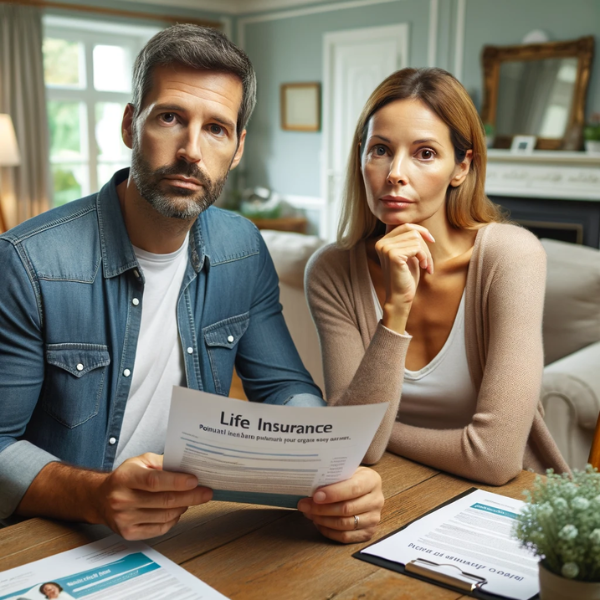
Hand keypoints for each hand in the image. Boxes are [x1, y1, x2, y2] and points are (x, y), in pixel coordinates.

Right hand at [95, 453, 211, 539]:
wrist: (100, 499)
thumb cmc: (125, 477)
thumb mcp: (140, 461)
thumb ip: (163, 462)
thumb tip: (187, 466)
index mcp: (125, 478)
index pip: (154, 481)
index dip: (177, 482)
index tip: (195, 480)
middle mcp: (122, 500)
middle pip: (164, 500)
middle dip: (190, 496)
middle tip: (206, 492)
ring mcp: (124, 519)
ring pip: (164, 516)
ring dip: (183, 507)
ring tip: (192, 499)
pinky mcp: (128, 533)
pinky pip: (159, 528)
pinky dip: (173, 519)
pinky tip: (178, 510)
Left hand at [297, 467, 383, 542]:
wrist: (364, 487)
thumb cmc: (351, 477)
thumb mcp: (346, 471)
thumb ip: (333, 478)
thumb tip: (310, 487)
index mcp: (372, 481)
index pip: (353, 488)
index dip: (333, 493)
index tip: (315, 496)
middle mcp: (376, 500)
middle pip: (347, 509)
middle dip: (322, 508)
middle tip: (304, 505)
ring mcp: (374, 518)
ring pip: (345, 524)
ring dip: (323, 520)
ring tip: (309, 513)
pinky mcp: (368, 532)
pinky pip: (345, 537)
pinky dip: (329, 531)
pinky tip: (318, 523)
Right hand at [375, 223, 434, 307]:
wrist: (400, 297)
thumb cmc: (406, 277)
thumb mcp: (409, 255)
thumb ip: (410, 241)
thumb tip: (421, 229)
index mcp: (383, 241)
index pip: (405, 226)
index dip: (421, 230)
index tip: (431, 240)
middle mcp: (382, 243)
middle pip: (412, 231)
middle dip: (425, 245)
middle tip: (427, 261)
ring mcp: (386, 248)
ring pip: (416, 239)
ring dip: (426, 253)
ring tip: (425, 265)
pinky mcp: (393, 255)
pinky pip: (416, 247)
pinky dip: (424, 257)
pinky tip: (423, 267)